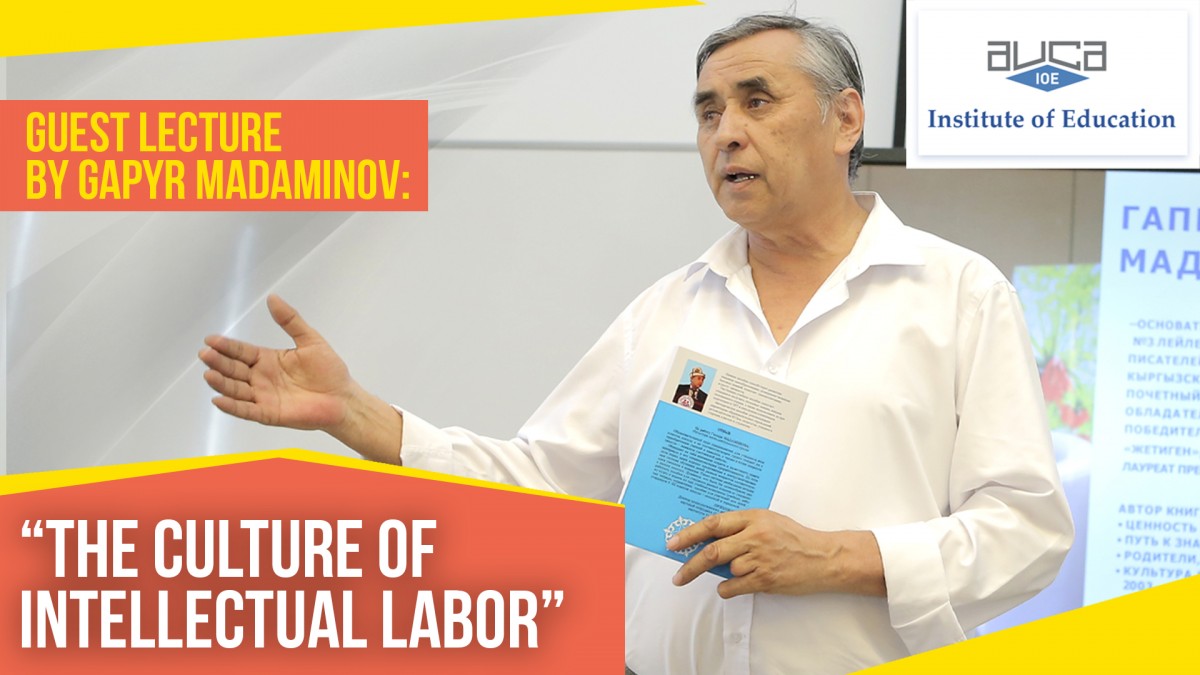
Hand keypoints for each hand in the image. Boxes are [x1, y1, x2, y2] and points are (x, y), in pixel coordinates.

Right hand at [199, 294, 354, 431]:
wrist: (344, 398)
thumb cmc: (329, 371)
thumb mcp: (310, 340)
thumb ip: (290, 320)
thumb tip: (273, 298)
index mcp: (268, 360)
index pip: (241, 351)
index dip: (226, 346)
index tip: (211, 339)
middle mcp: (261, 378)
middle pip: (234, 369)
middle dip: (219, 362)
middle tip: (205, 354)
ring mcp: (264, 396)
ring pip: (236, 390)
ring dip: (221, 383)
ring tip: (209, 374)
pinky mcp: (269, 413)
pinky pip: (247, 410)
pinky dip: (232, 407)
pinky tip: (219, 400)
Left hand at [666, 509, 884, 598]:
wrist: (824, 557)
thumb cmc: (795, 538)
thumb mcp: (769, 522)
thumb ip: (741, 528)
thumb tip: (709, 540)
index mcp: (753, 517)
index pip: (713, 524)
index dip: (690, 534)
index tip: (673, 543)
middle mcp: (754, 536)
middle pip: (712, 551)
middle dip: (690, 564)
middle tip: (677, 575)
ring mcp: (760, 558)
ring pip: (726, 570)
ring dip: (723, 576)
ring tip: (738, 573)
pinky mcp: (766, 578)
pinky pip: (734, 587)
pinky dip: (728, 589)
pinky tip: (735, 586)